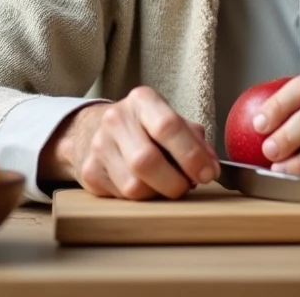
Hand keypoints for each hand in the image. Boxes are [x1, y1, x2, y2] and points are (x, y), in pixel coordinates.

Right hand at [39, 86, 220, 199]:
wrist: (94, 130)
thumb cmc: (144, 128)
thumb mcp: (169, 121)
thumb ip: (195, 140)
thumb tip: (211, 167)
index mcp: (142, 100)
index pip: (168, 126)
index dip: (192, 155)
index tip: (207, 173)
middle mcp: (116, 119)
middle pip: (147, 161)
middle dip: (175, 182)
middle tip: (186, 185)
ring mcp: (99, 145)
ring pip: (134, 186)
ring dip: (158, 194)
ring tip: (164, 184)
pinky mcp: (89, 171)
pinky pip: (122, 197)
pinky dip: (141, 198)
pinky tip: (144, 185)